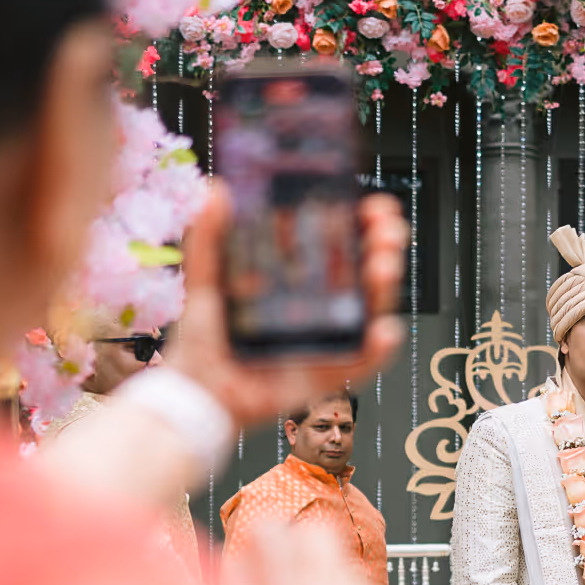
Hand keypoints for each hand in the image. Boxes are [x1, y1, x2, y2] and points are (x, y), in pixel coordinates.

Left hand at [162, 183, 406, 429]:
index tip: (371, 205)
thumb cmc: (203, 341)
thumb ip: (208, 237)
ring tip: (383, 266)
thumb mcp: (206, 280)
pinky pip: (365, 360)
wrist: (197, 393)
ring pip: (372, 308)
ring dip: (386, 285)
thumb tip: (214, 191)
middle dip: (384, 245)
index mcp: (297, 279)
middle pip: (365, 270)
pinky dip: (381, 347)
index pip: (342, 243)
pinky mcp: (329, 373)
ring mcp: (328, 338)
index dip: (362, 222)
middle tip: (385, 230)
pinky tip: (384, 329)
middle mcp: (319, 306)